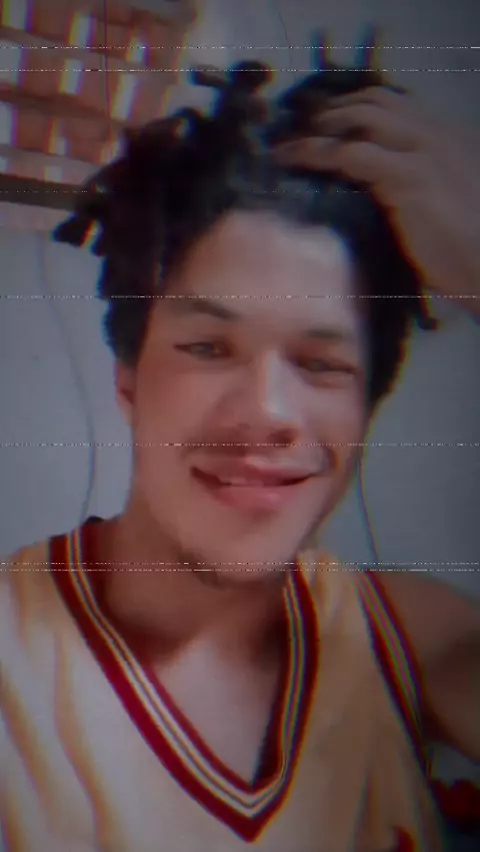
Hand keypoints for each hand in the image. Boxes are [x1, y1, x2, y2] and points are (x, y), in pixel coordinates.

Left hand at [274, 88, 479, 317]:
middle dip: (336, 109)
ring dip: (322, 125)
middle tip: (305, 128)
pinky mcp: (410, 176)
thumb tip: (379, 199)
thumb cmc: (469, 254)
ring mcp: (426, 151)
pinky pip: (352, 153)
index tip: (332, 123)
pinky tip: (293, 159)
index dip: (360, 109)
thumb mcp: (447, 208)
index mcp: (452, 139)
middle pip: (378, 101)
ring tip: (292, 141)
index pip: (400, 107)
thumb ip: (417, 191)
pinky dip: (315, 152)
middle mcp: (440, 135)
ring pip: (362, 116)